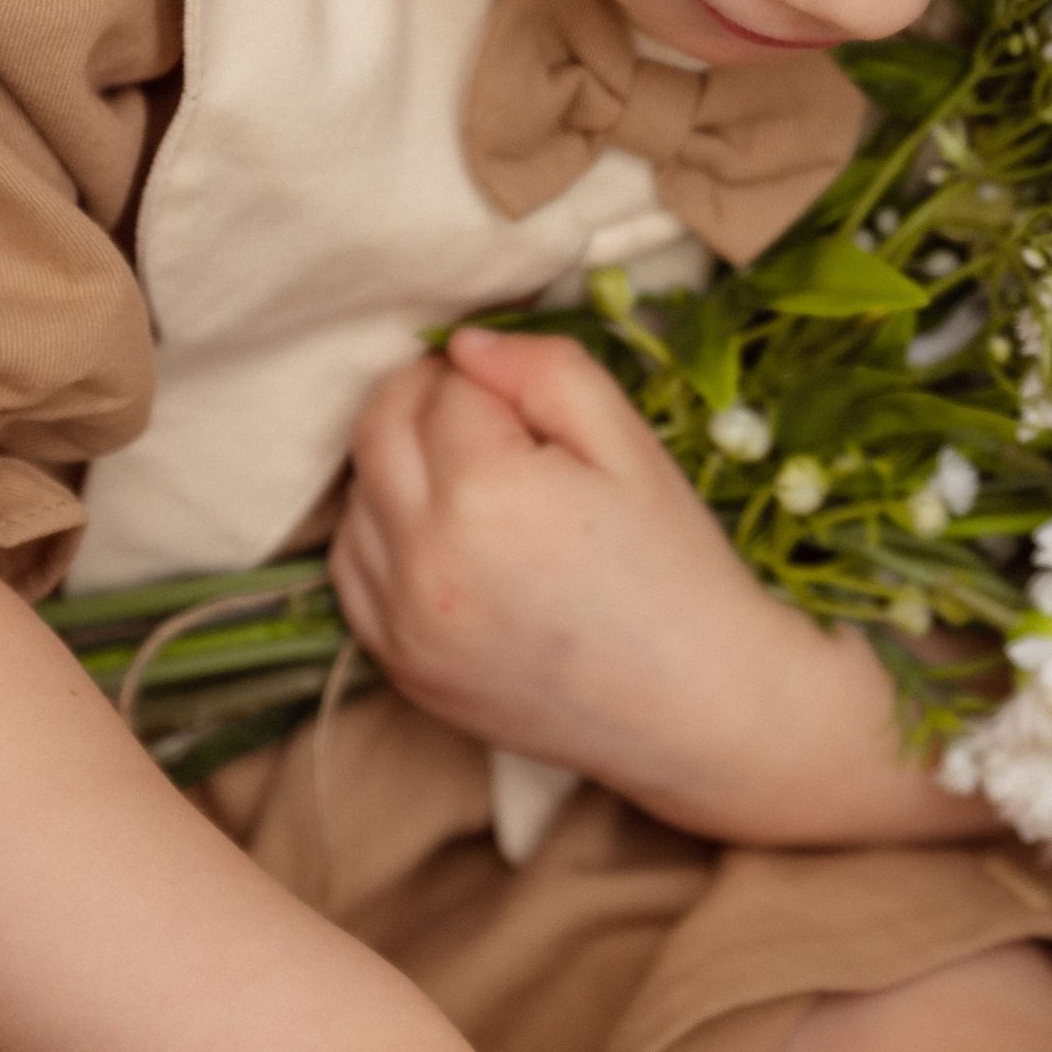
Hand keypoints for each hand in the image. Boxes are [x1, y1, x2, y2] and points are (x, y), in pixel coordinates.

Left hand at [333, 328, 821, 830]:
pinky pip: (353, 573)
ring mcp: (404, 622)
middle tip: (485, 411)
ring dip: (399, 468)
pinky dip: (383, 537)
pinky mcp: (401, 666)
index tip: (527, 400)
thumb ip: (546, 372)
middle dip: (424, 400)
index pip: (445, 387)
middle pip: (377, 431)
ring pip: (356, 499)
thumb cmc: (677, 570)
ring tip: (473, 480)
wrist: (697, 705)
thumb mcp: (632, 447)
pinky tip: (445, 538)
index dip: (487, 377)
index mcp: (488, 493)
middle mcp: (427, 559)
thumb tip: (465, 346)